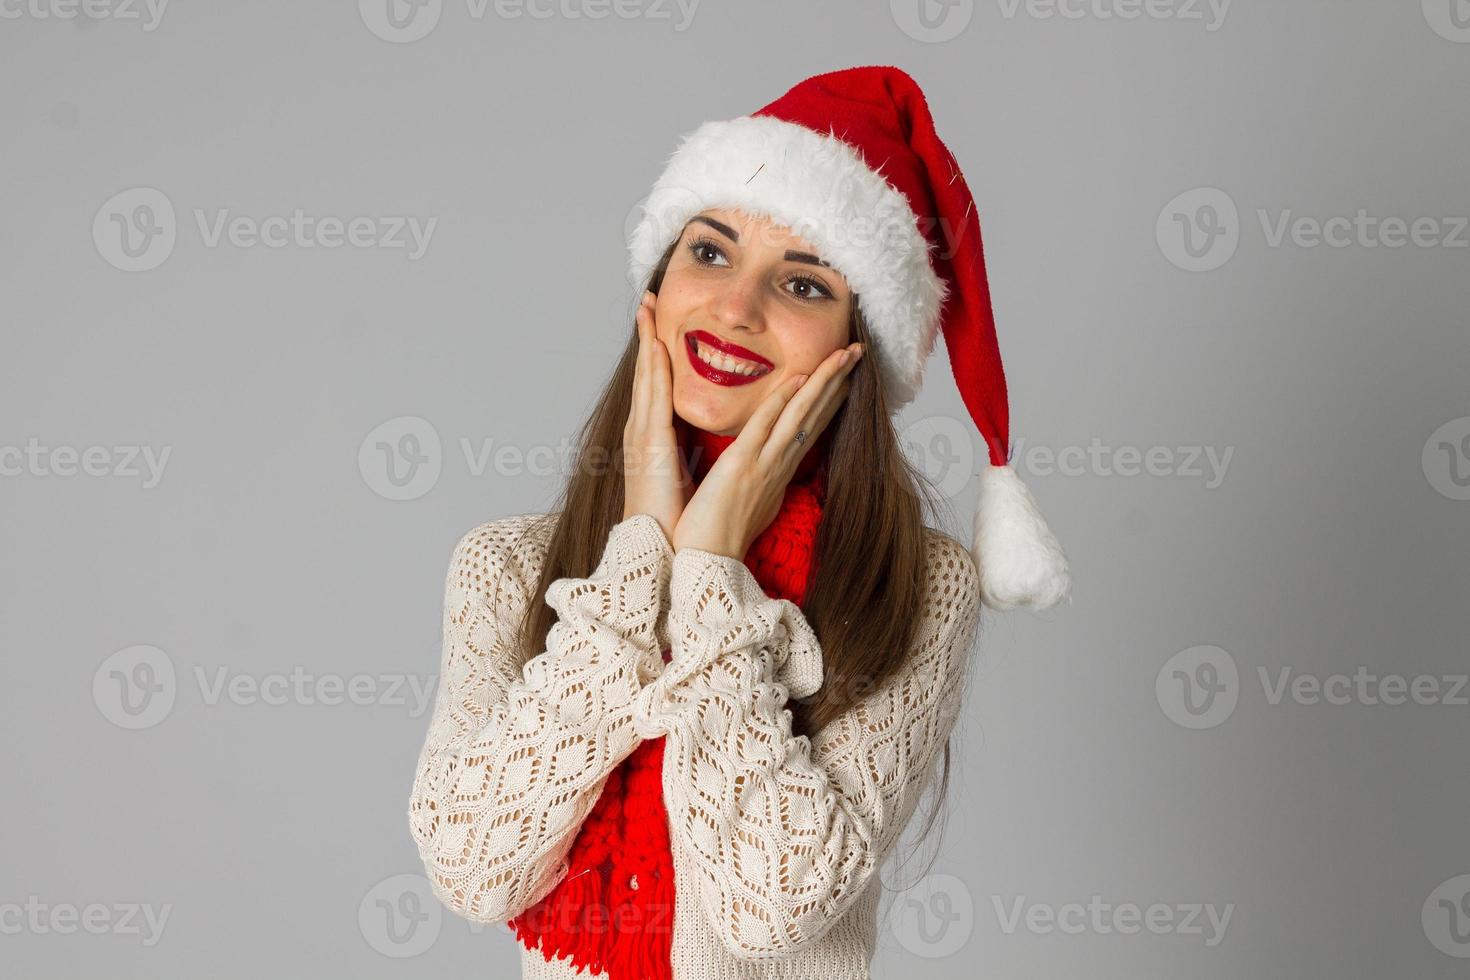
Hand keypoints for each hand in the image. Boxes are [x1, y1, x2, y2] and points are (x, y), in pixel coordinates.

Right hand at [623, 290, 691, 543]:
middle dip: (645, 334)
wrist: (660, 551)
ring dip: (646, 340)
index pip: (654, 385)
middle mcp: (642, 432)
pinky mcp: (649, 446)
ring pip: (645, 378)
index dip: (654, 352)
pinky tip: (658, 345)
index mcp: (652, 438)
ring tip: (647, 307)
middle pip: (645, 373)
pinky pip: (653, 399)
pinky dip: (654, 370)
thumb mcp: (681, 475)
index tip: (657, 322)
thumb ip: (685, 452)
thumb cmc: (674, 520)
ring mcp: (641, 437)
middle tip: (647, 298)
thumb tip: (696, 439)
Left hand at [672, 341, 863, 559]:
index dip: (830, 399)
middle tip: (857, 352)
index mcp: (778, 472)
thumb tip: (760, 471)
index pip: (810, 427)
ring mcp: (763, 466)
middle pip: (814, 415)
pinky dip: (781, 402)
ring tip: (844, 354)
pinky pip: (764, 428)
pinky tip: (798, 379)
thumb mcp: (748, 503)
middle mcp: (778, 466)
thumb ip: (757, 481)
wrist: (705, 565)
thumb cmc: (717, 536)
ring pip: (799, 415)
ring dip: (823, 382)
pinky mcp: (741, 467)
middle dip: (837, 381)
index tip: (846, 374)